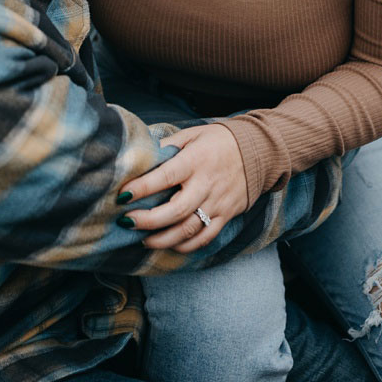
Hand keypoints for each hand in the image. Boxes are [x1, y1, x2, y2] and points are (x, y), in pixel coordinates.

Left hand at [118, 123, 248, 252]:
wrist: (259, 150)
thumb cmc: (219, 141)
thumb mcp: (193, 135)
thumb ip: (168, 147)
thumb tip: (139, 158)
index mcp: (196, 160)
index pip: (165, 177)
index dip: (142, 188)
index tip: (122, 196)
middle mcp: (207, 184)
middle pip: (176, 211)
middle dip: (147, 221)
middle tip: (127, 222)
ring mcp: (218, 202)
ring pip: (188, 230)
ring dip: (162, 239)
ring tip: (143, 239)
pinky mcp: (226, 215)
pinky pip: (204, 237)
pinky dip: (185, 246)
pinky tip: (169, 244)